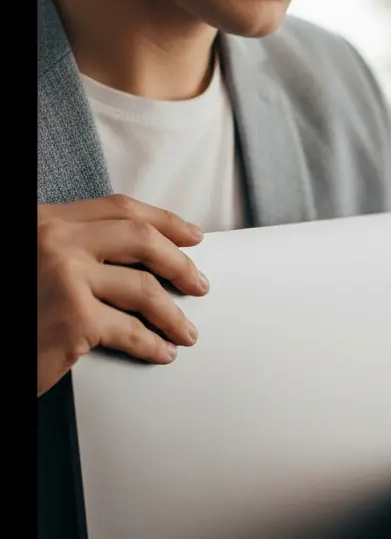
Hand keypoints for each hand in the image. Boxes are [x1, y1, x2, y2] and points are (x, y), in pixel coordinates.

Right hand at [37, 195, 208, 396]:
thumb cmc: (20, 308)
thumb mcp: (36, 262)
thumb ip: (73, 249)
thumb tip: (142, 256)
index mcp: (45, 221)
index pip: (119, 209)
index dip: (164, 220)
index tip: (192, 235)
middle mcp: (54, 241)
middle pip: (141, 240)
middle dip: (180, 263)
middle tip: (199, 283)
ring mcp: (64, 278)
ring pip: (145, 290)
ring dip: (174, 314)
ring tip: (186, 330)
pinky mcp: (72, 321)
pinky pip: (131, 332)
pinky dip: (153, 345)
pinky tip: (162, 352)